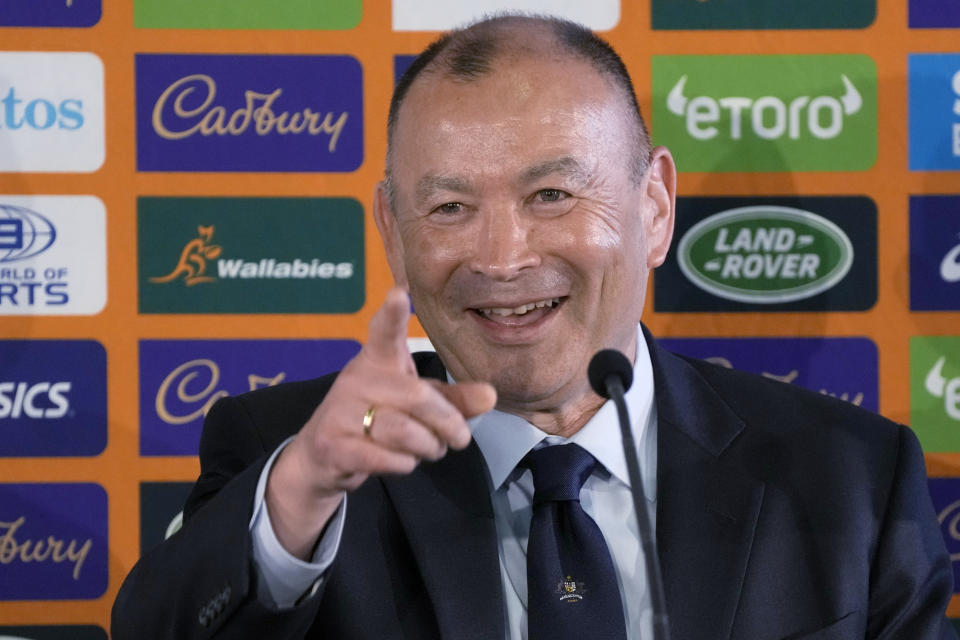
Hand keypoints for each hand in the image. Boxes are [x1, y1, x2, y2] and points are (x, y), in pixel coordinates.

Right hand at [265, 288, 496, 558]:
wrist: (321, 458)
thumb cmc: (377, 419)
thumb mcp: (416, 405)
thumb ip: (453, 400)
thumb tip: (491, 396)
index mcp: (378, 360)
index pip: (385, 332)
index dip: (392, 314)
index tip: (398, 293)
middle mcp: (356, 379)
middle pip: (418, 398)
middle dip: (448, 423)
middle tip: (459, 439)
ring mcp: (340, 412)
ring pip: (404, 432)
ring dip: (428, 448)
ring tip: (429, 450)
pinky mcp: (332, 445)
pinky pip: (385, 458)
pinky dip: (405, 465)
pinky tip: (402, 462)